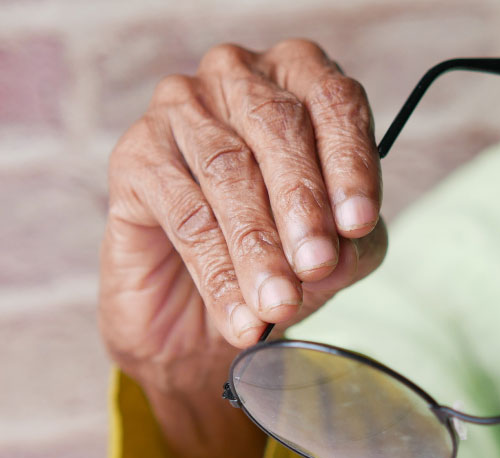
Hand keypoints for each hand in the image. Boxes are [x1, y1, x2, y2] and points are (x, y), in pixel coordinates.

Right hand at [98, 39, 386, 457]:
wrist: (209, 328)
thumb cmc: (287, 275)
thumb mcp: (341, 257)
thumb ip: (356, 235)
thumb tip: (355, 233)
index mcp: (302, 90)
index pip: (335, 101)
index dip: (350, 164)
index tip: (362, 227)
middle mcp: (240, 86)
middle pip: (277, 131)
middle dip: (304, 207)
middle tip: (318, 270)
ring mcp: (180, 115)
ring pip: (227, 171)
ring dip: (259, 243)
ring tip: (280, 304)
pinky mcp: (137, 162)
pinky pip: (181, 208)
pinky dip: (217, 262)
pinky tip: (241, 310)